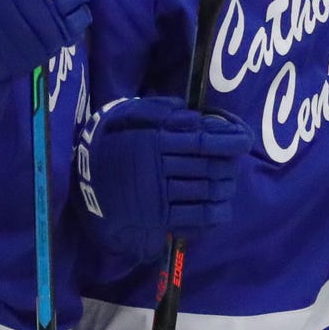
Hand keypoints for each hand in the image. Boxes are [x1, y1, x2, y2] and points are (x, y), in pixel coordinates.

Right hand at [78, 97, 252, 251]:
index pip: (201, 141)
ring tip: (228, 186)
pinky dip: (214, 214)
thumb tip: (194, 115)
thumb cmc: (112, 145)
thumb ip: (159, 111)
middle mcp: (158, 168)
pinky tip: (221, 208)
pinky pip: (195, 217)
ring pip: (206, 192)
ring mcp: (158, 195)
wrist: (83, 183)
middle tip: (232, 165)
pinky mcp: (158, 218)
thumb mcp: (128, 118)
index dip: (228, 141)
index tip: (245, 139)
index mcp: (153, 141)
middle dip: (228, 167)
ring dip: (224, 189)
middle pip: (208, 168)